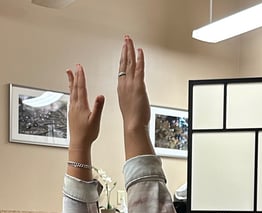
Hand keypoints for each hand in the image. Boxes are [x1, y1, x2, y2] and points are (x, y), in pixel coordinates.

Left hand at [66, 64, 104, 150]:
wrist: (79, 143)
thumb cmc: (87, 133)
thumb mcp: (95, 120)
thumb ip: (98, 107)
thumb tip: (100, 96)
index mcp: (81, 105)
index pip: (81, 87)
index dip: (81, 76)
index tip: (80, 67)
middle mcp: (75, 105)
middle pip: (74, 87)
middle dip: (75, 76)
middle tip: (75, 67)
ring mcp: (72, 109)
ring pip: (71, 91)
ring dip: (71, 82)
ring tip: (69, 74)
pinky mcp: (72, 113)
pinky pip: (71, 98)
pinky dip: (71, 91)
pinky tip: (72, 92)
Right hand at [117, 35, 152, 158]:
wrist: (133, 124)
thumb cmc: (132, 118)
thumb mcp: (129, 104)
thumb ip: (131, 96)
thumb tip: (135, 95)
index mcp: (121, 87)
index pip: (121, 69)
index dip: (122, 58)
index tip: (123, 49)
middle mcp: (124, 83)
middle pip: (124, 62)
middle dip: (125, 49)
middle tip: (126, 39)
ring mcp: (131, 84)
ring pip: (129, 63)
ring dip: (130, 50)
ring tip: (129, 40)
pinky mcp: (138, 86)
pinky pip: (139, 69)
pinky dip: (139, 59)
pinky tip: (139, 51)